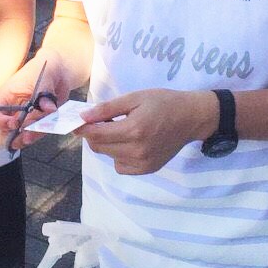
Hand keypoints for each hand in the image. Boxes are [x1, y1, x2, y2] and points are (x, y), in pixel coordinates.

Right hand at [0, 56, 75, 150]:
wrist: (58, 71)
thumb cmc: (43, 69)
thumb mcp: (43, 78)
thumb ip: (44, 94)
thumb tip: (49, 109)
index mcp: (5, 98)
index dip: (1, 123)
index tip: (16, 123)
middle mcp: (11, 111)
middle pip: (3, 133)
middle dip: (15, 137)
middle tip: (27, 134)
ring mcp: (24, 119)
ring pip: (19, 137)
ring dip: (29, 137)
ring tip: (39, 130)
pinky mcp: (36, 123)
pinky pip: (34, 135)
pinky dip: (40, 134)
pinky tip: (47, 126)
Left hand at [76, 89, 215, 174]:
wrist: (191, 118)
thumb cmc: (163, 102)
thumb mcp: (134, 98)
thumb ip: (107, 108)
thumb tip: (83, 117)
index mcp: (133, 130)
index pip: (96, 134)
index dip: (82, 128)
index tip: (77, 120)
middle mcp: (137, 150)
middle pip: (99, 147)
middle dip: (94, 134)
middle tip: (103, 120)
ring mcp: (143, 163)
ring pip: (109, 156)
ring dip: (107, 144)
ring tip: (121, 129)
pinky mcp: (147, 170)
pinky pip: (121, 166)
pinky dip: (118, 155)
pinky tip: (130, 143)